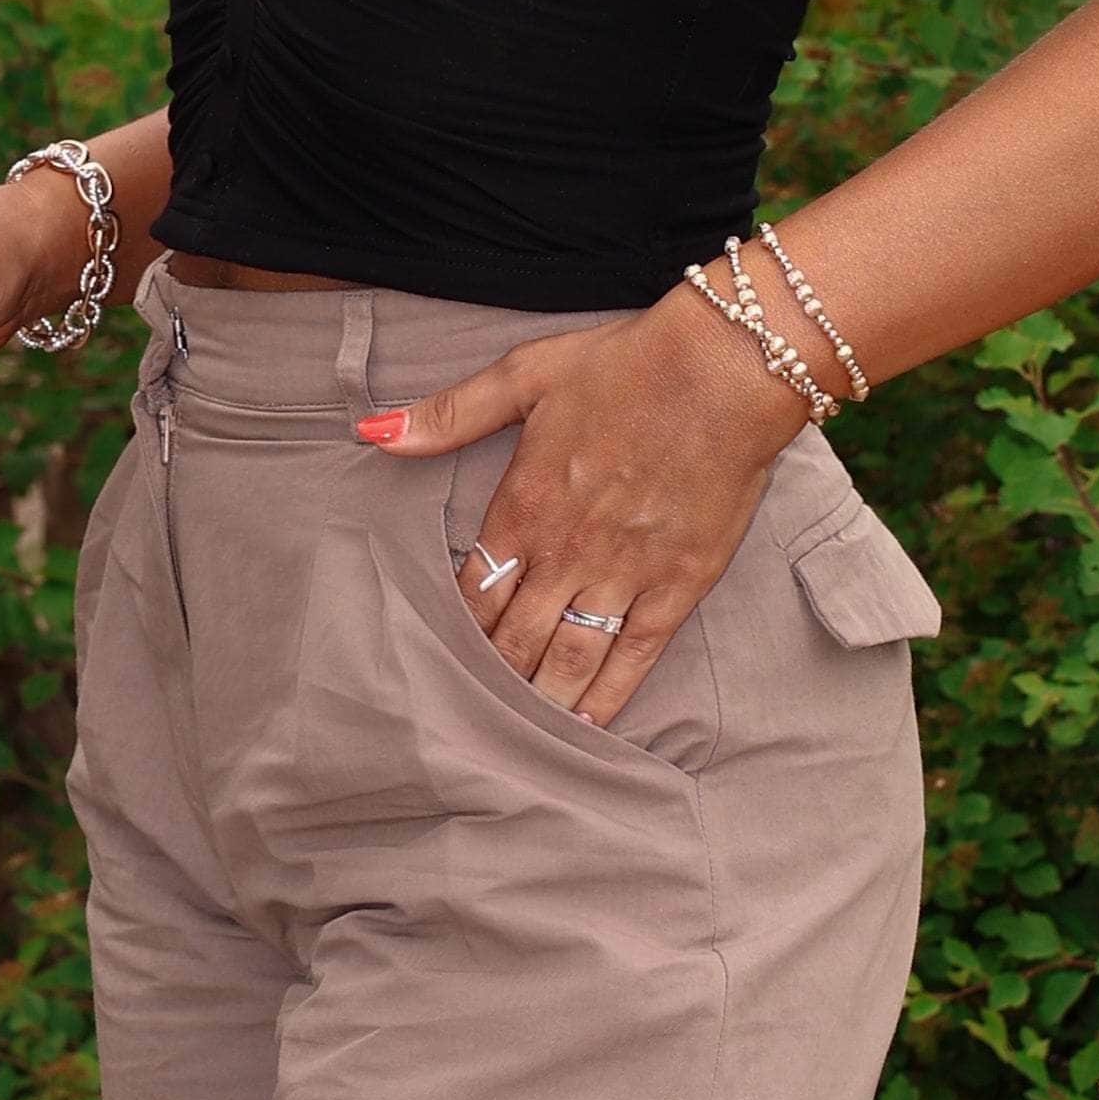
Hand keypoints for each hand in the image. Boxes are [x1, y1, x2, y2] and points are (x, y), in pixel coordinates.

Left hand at [355, 284, 805, 722]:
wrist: (725, 370)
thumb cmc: (626, 365)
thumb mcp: (526, 374)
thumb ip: (450, 414)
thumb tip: (374, 433)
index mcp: (523, 506)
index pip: (475, 592)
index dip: (456, 631)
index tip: (441, 659)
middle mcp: (567, 552)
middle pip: (515, 638)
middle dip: (490, 678)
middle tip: (470, 716)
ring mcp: (623, 574)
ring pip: (568, 659)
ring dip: (540, 700)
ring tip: (519, 734)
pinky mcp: (677, 585)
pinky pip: (634, 656)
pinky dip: (608, 695)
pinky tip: (587, 724)